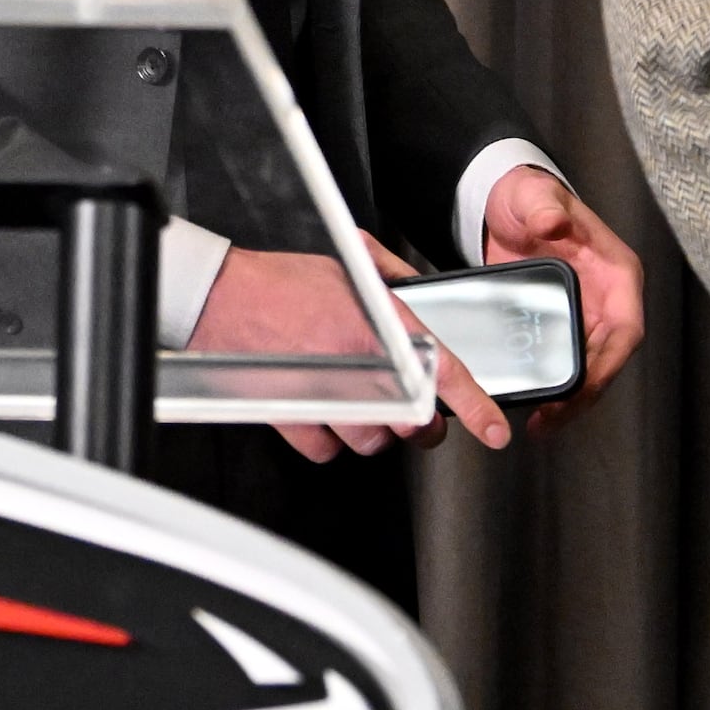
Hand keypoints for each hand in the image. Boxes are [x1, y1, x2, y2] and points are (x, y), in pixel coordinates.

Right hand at [189, 234, 511, 460]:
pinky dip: (327, 436)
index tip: (493, 427)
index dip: (474, 405)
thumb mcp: (349, 259)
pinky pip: (328, 450)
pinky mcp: (292, 420)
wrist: (217, 297)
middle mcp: (355, 366)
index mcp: (376, 324)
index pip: (441, 371)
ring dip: (368, 426)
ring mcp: (323, 398)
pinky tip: (319, 407)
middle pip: (410, 422)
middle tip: (406, 403)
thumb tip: (420, 288)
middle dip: (414, 418)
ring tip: (350, 395)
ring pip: (371, 441)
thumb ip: (392, 275)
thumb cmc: (278, 280)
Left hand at [479, 166, 647, 428]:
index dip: (610, 362)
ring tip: (542, 424)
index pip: (627, 327)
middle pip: (609, 357)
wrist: (508, 206)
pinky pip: (566, 361)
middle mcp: (609, 299)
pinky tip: (532, 405)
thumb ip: (542, 207)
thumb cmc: (529, 199)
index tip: (585, 387)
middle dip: (586, 392)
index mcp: (617, 272)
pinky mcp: (564, 325)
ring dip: (571, 398)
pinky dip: (554, 385)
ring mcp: (588, 315)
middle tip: (554, 418)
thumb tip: (551, 222)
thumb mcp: (533, 198)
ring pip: (590, 366)